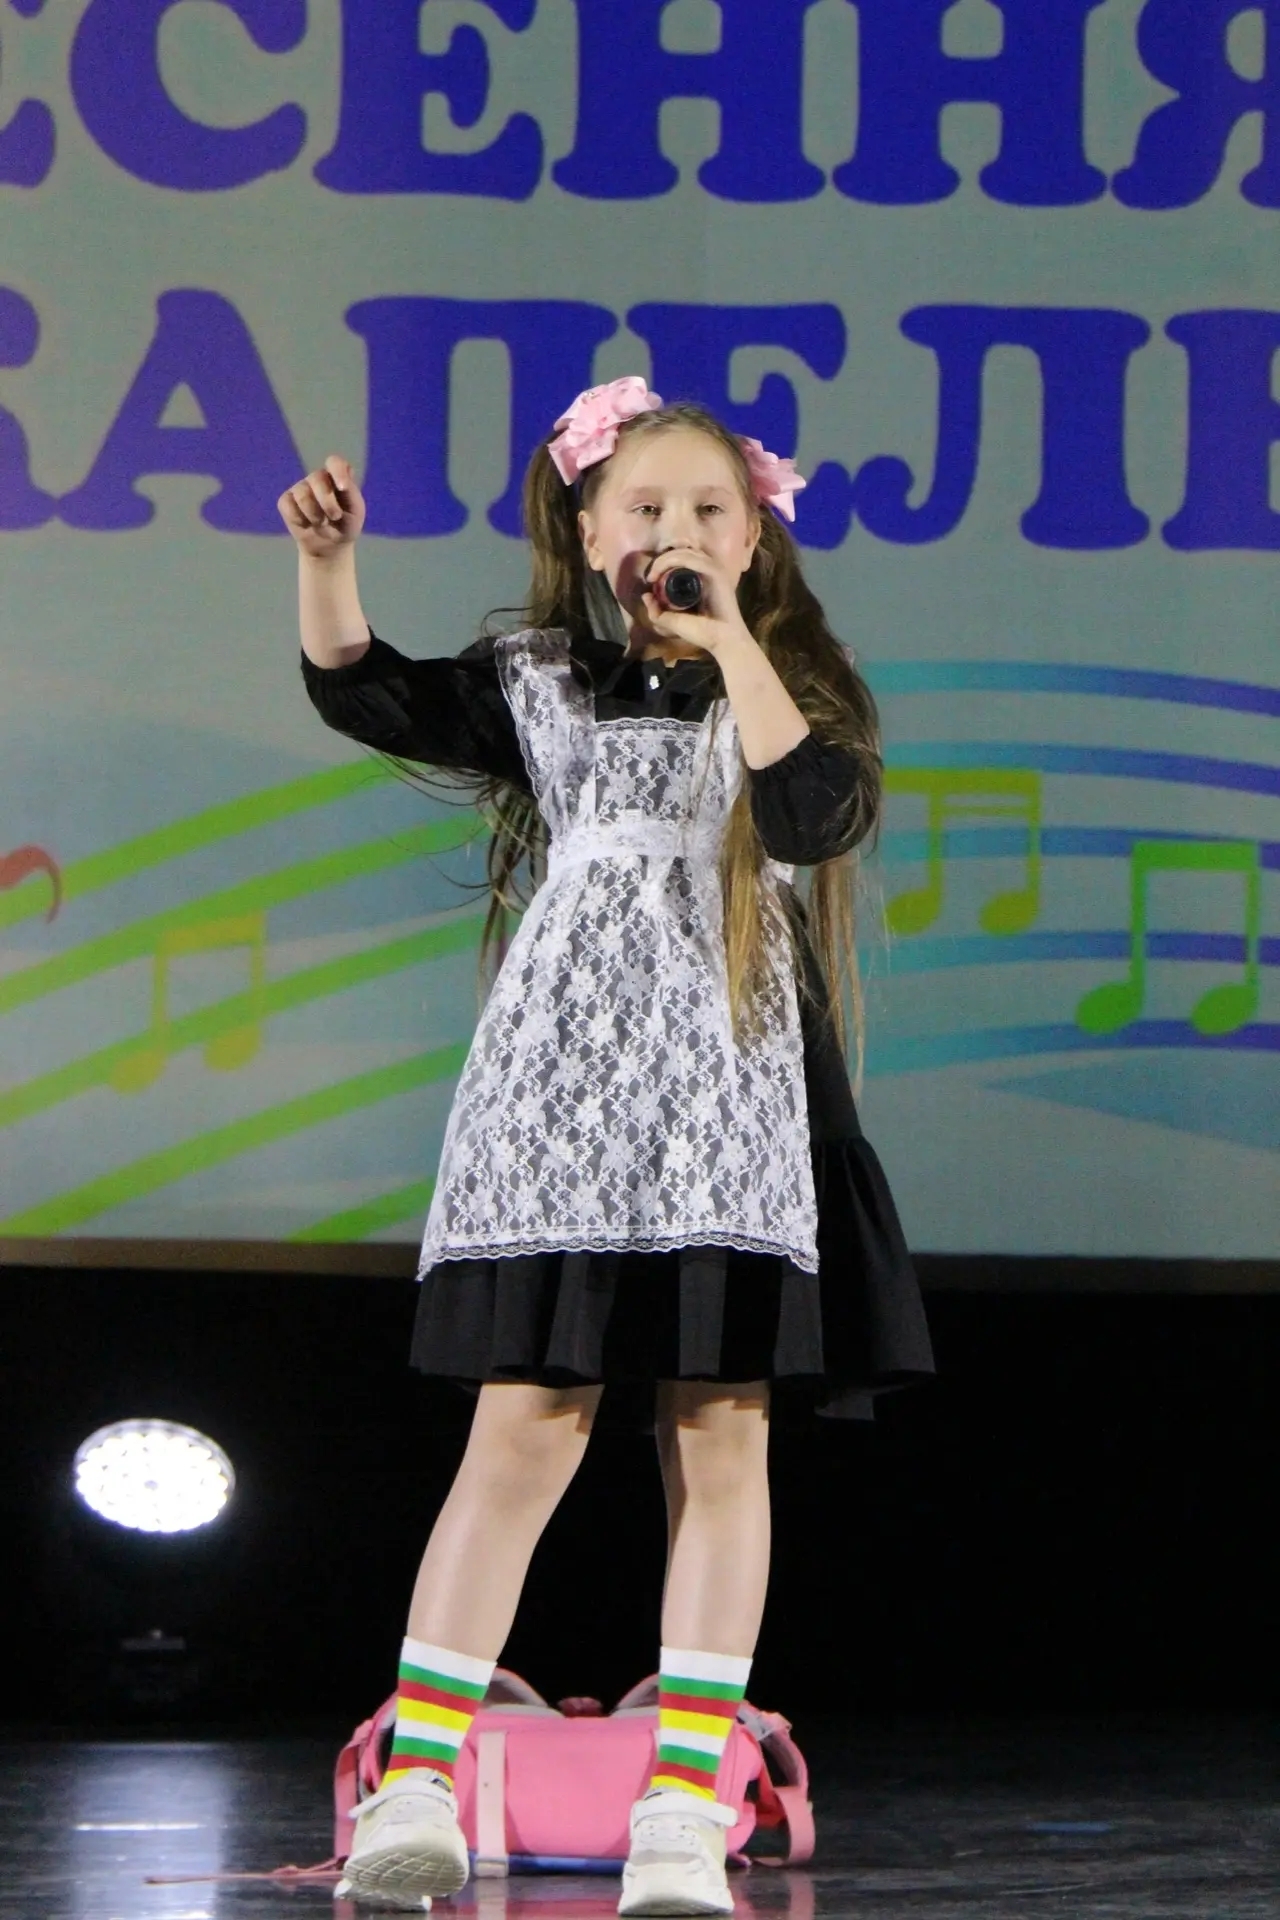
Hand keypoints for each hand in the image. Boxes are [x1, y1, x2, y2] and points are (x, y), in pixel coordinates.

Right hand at [278, 455, 365, 560]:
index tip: (342, 488)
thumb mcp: (355, 512)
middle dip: (327, 502)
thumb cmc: (346, 526)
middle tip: (335, 517)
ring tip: (321, 523)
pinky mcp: (286, 501)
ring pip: (302, 494)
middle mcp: (318, 478)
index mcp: (337, 476)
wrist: (330, 546)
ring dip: (314, 515)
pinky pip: (288, 506)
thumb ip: (351, 493)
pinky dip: (299, 519)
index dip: (338, 472)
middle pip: (317, 478)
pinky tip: (306, 524)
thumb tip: (340, 482)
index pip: (335, 462)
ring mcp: (301, 488)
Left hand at [638, 549, 754, 658]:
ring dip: (664, 560)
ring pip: (684, 552)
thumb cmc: (702, 633)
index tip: (650, 580)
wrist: (722, 641)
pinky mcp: (715, 571)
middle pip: (681, 553)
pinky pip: (690, 558)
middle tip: (650, 577)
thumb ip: (658, 612)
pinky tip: (659, 573)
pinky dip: (672, 561)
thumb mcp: (673, 623)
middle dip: (661, 560)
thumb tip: (646, 595)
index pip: (681, 560)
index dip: (663, 564)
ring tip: (652, 575)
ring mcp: (712, 569)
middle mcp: (707, 570)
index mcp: (701, 578)